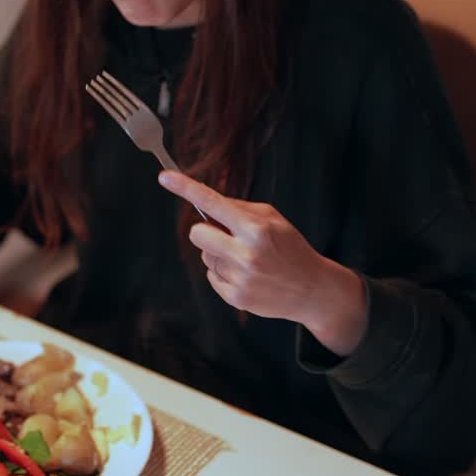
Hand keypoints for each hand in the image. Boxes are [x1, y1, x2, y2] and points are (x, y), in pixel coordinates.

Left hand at [158, 170, 367, 355]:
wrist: (311, 289)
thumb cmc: (290, 247)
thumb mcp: (272, 219)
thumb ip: (239, 209)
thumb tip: (205, 202)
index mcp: (256, 228)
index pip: (213, 203)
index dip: (185, 188)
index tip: (164, 177)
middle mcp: (246, 253)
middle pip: (197, 234)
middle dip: (207, 232)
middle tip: (226, 236)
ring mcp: (240, 278)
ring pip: (205, 256)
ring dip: (219, 254)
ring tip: (247, 260)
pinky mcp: (236, 297)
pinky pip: (211, 276)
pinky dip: (223, 273)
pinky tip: (247, 275)